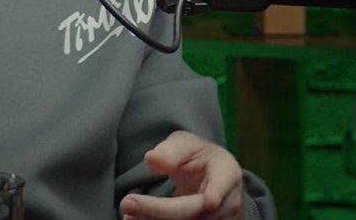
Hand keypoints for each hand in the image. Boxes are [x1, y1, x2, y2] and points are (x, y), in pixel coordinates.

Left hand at [119, 131, 242, 219]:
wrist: (209, 177)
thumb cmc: (197, 157)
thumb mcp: (185, 144)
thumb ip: (171, 150)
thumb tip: (152, 160)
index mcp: (226, 172)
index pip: (223, 183)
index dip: (217, 192)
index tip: (209, 201)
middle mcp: (228, 201)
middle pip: (195, 211)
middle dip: (161, 210)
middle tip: (127, 202)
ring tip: (127, 214)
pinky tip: (134, 219)